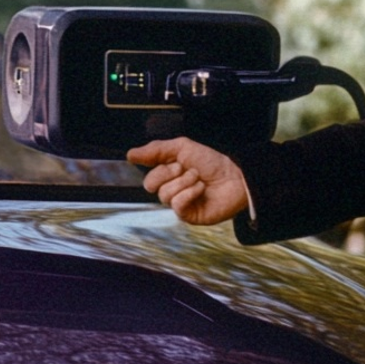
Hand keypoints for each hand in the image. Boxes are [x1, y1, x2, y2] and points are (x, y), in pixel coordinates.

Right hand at [126, 137, 248, 224]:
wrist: (235, 175)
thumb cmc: (211, 162)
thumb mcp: (182, 147)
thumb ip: (155, 150)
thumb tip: (129, 154)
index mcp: (168, 176)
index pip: (148, 176)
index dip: (162, 168)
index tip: (178, 162)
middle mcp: (171, 191)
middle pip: (151, 186)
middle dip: (170, 174)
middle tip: (188, 170)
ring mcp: (180, 205)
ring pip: (165, 195)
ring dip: (185, 182)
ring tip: (199, 179)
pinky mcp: (189, 216)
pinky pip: (177, 205)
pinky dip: (189, 194)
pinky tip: (201, 189)